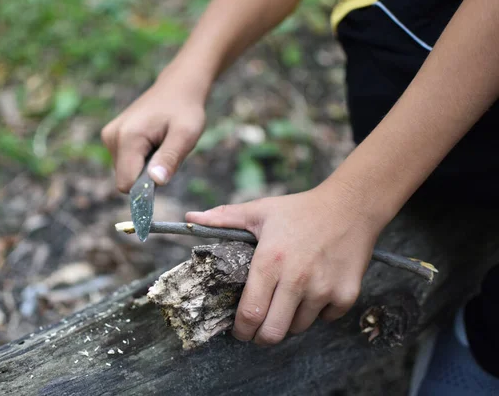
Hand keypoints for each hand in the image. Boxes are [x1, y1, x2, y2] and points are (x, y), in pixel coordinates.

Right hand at [101, 71, 206, 192]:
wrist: (176, 87)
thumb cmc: (185, 110)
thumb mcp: (186, 135)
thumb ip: (170, 158)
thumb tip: (156, 182)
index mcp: (127, 138)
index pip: (127, 184)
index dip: (146, 188)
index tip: (164, 174)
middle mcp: (112, 137)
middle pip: (126, 179)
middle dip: (147, 176)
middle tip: (166, 152)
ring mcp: (109, 136)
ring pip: (126, 172)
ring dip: (145, 167)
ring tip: (161, 144)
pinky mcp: (111, 137)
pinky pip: (125, 162)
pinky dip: (141, 159)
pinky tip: (153, 141)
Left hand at [186, 181, 385, 344]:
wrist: (352, 206)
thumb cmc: (300, 209)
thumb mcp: (260, 211)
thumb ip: (223, 218)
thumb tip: (189, 218)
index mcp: (270, 261)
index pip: (250, 314)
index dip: (240, 330)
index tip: (239, 330)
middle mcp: (297, 279)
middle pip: (272, 333)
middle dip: (261, 336)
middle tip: (259, 327)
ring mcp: (324, 289)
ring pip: (298, 328)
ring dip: (289, 321)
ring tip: (287, 299)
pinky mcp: (346, 295)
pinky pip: (326, 319)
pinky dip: (318, 312)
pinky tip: (315, 290)